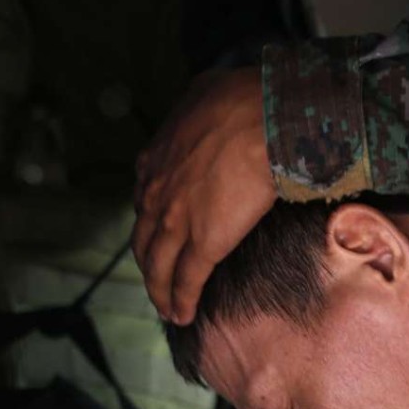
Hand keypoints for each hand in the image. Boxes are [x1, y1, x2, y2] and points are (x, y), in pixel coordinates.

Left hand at [132, 67, 275, 323]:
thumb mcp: (204, 92)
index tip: (158, 233)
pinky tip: (184, 316)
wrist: (264, 117)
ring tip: (167, 308)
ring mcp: (176, 220)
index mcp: (156, 159)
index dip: (151, 222)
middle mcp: (156, 193)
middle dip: (148, 262)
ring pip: (158, 266)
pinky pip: (187, 280)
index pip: (145, 200)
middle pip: (144, 239)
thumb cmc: (244, 97)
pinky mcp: (204, 242)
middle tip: (156, 279)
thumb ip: (197, 106)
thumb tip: (208, 101)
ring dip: (159, 291)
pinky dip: (182, 301)